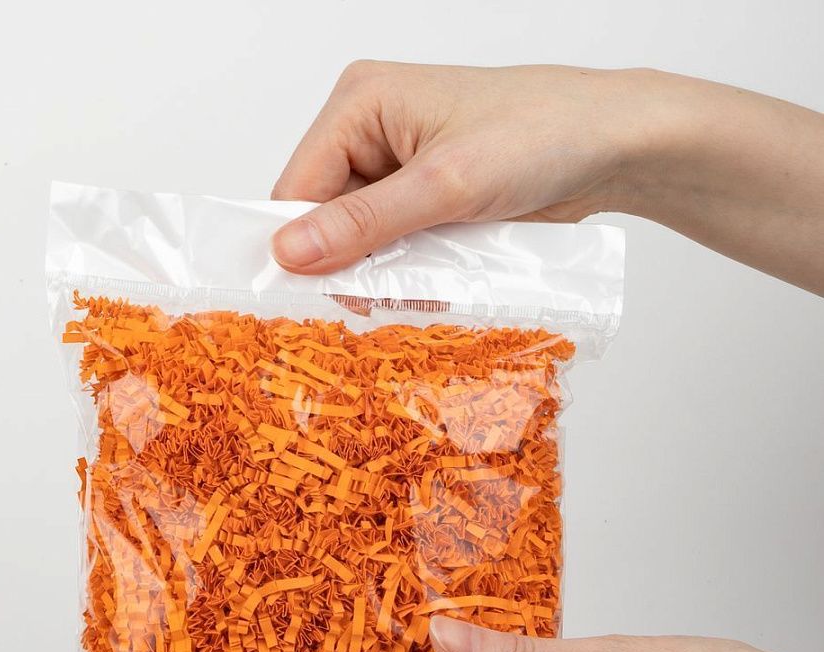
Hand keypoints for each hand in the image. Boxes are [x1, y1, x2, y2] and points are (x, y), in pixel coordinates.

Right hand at [271, 61, 823, 293]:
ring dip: (387, 273)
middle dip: (352, 264)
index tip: (315, 297)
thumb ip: (364, 222)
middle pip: (326, 217)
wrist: (610, 146)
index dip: (299, 245)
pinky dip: (412, 271)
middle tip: (384, 299)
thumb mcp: (444, 184)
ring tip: (425, 287)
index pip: (297, 187)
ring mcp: (399, 167)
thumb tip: (288, 253)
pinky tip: (439, 281)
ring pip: (361, 239)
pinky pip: (396, 245)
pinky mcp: (426, 196)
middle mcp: (370, 132)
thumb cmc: (538, 137)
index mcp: (360, 103)